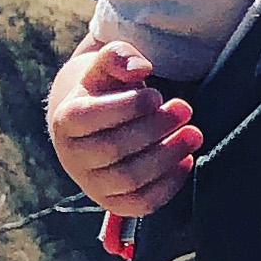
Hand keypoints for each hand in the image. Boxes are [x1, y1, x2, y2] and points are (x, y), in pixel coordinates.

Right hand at [48, 39, 201, 216]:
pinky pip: (142, 203)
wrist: (102, 126)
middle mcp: (73, 156)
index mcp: (66, 120)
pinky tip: (187, 160)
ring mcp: (93, 184)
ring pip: (129, 178)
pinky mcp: (115, 204)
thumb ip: (120, 57)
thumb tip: (139, 69)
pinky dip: (169, 184)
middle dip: (156, 127)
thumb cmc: (110, 90)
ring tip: (194, 134)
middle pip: (114, 148)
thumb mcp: (110, 67)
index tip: (158, 95)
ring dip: (168, 155)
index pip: (91, 117)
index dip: (129, 106)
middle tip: (185, 108)